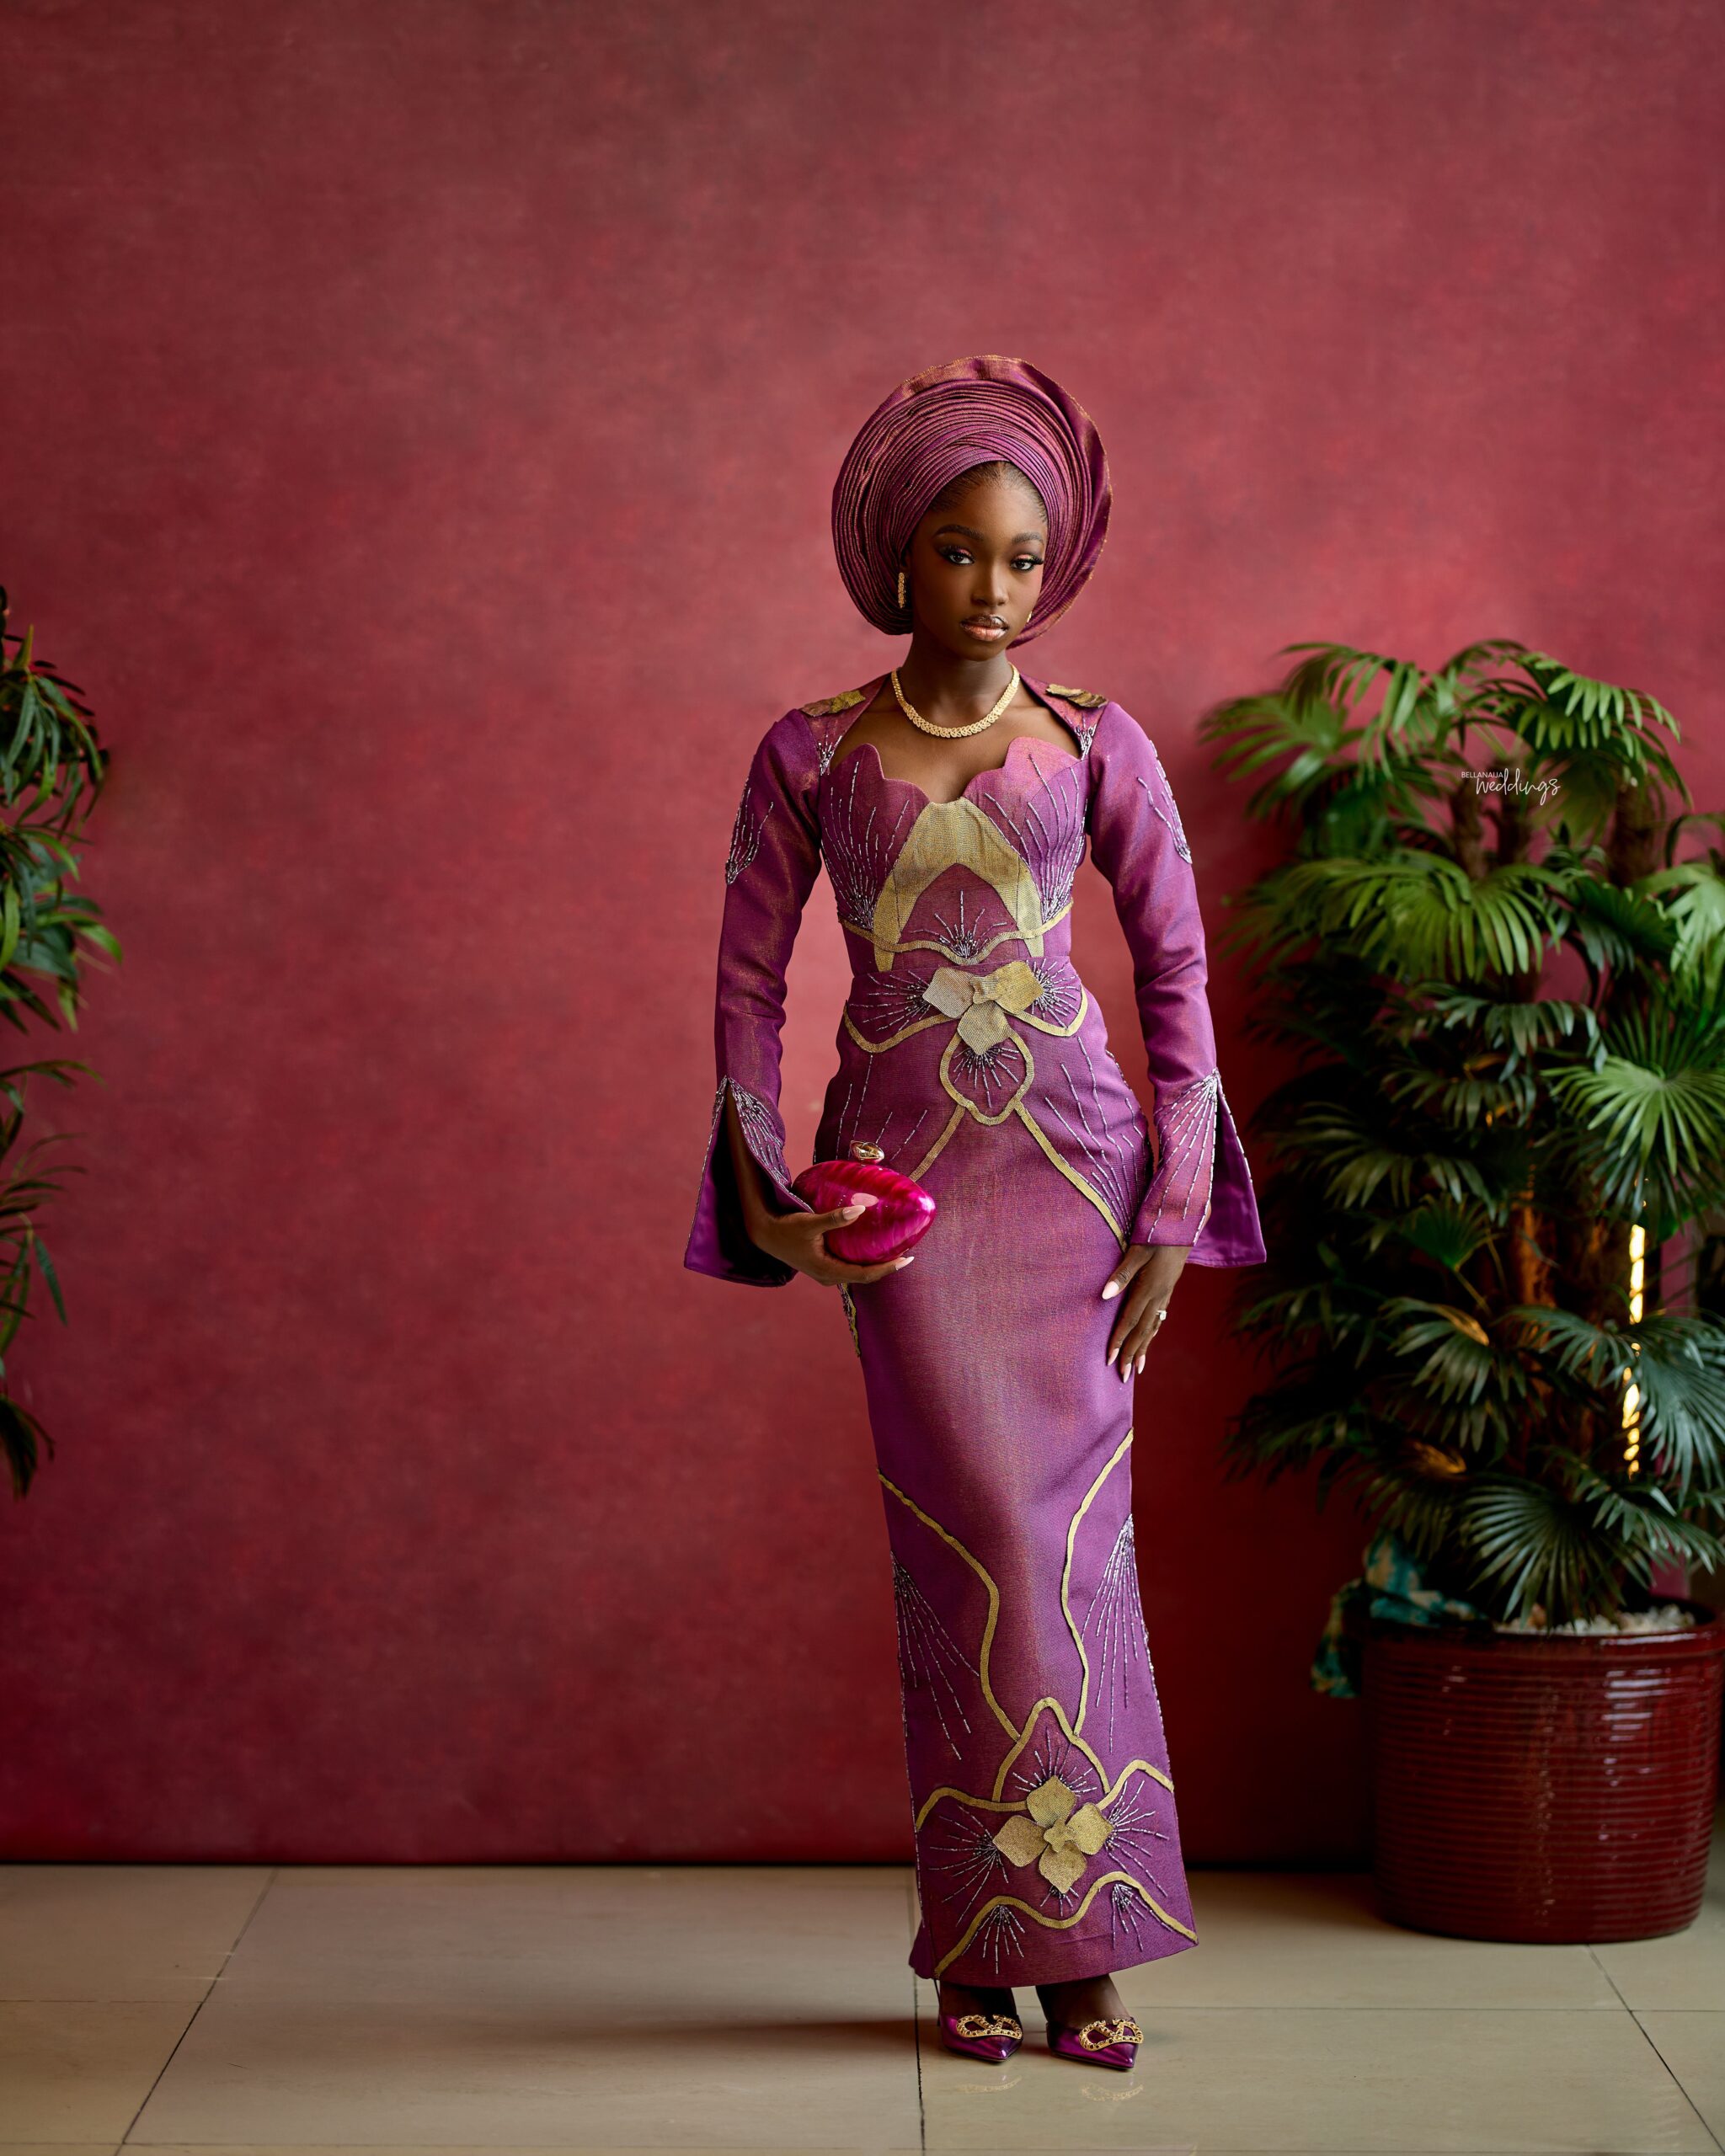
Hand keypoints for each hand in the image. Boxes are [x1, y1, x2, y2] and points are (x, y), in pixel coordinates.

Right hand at [749, 1194, 916, 1287]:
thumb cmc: (785, 1228)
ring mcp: (825, 1273)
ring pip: (857, 1272)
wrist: (764, 1234)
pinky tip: (870, 1246)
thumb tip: (860, 1210)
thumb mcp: (810, 1222)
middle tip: (907, 1253)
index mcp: (828, 1271)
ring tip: (893, 1250)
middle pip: (864, 1276)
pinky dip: (862, 1259)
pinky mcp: (823, 1266)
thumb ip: (835, 1218)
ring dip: (875, 1264)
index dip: (888, 1268)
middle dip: (886, 1266)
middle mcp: (829, 1276)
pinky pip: (849, 1266)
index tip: (907, 1259)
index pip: (866, 1275)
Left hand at [1100, 1242, 1188, 1380]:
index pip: (1130, 1321)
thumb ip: (1121, 1274)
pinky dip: (1152, 1334)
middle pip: (1142, 1331)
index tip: (1109, 1359)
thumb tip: (1103, 1296)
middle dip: (1131, 1355)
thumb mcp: (1137, 1250)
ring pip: (1153, 1328)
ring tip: (1137, 1369)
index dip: (1119, 1340)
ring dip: (1143, 1349)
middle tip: (1123, 1377)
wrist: (1184, 1226)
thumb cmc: (1157, 1234)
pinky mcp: (1168, 1291)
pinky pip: (1159, 1318)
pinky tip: (1149, 1341)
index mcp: (1149, 1288)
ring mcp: (1165, 1295)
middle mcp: (1159, 1296)